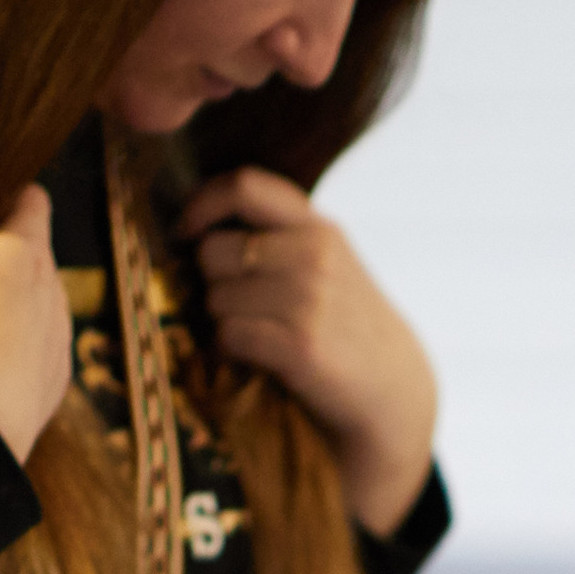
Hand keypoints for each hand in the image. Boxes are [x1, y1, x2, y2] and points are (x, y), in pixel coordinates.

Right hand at [0, 186, 72, 463]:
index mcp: (27, 250)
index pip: (33, 199)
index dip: (9, 196)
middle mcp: (55, 286)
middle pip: (38, 252)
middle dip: (8, 253)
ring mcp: (62, 331)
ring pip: (43, 300)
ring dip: (18, 300)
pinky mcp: (59, 373)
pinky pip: (43, 345)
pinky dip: (23, 344)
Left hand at [183, 169, 437, 531]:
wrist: (390, 387)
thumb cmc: (342, 324)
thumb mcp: (324, 264)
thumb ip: (276, 237)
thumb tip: (194, 231)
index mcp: (317, 226)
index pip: (243, 186)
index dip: (200, 204)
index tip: (184, 232)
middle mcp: (314, 254)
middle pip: (214, 250)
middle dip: (209, 282)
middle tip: (234, 306)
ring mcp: (309, 299)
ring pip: (216, 297)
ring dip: (221, 321)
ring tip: (253, 334)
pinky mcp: (300, 345)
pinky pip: (228, 335)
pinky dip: (228, 350)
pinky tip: (252, 357)